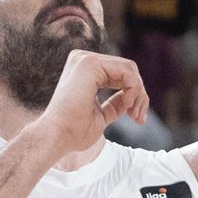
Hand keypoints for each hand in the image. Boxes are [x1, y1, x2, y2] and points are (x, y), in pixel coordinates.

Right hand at [32, 49, 148, 158]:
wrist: (56, 137)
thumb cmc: (73, 132)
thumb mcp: (101, 115)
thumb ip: (115, 104)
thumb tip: (131, 98)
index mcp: (84, 71)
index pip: (120, 74)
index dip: (135, 95)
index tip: (139, 118)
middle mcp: (83, 60)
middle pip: (127, 70)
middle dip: (140, 94)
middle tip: (140, 119)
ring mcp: (85, 59)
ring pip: (129, 69)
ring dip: (139, 93)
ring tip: (135, 115)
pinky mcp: (90, 64)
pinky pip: (126, 71)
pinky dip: (134, 88)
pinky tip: (128, 104)